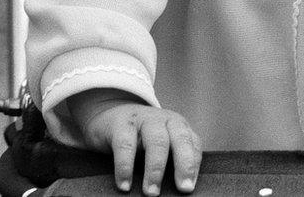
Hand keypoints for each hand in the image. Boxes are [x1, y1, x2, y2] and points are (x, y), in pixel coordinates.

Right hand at [68, 89, 201, 195]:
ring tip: (151, 192)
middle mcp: (164, 120)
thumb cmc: (139, 137)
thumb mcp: (160, 144)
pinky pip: (125, 145)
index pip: (193, 144)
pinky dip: (125, 167)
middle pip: (180, 139)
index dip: (194, 166)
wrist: (109, 114)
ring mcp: (144, 119)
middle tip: (182, 188)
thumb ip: (171, 159)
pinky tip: (125, 184)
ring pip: (156, 142)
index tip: (189, 187)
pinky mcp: (121, 124)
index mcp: (178, 126)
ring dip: (155, 169)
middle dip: (184, 165)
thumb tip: (175, 187)